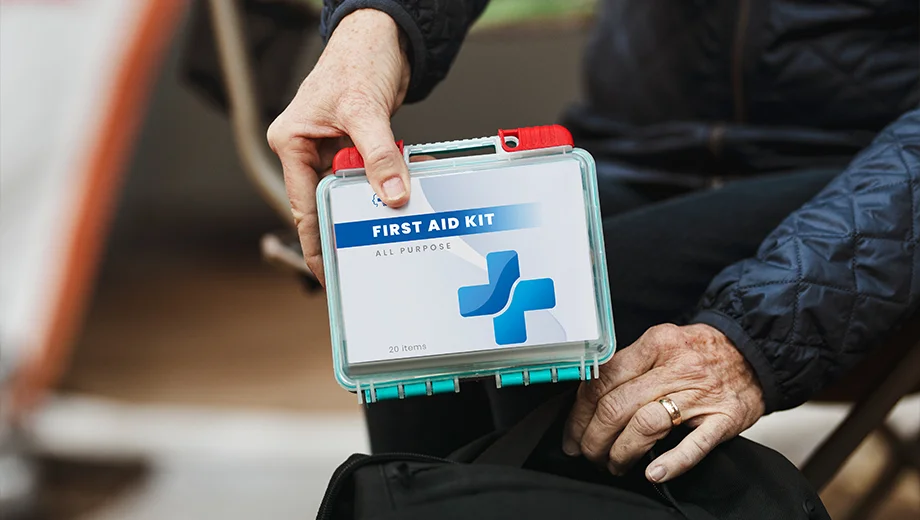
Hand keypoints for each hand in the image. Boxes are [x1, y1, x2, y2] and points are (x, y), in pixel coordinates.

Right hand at [267, 9, 410, 283]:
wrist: (384, 34)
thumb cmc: (356, 58)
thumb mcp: (365, 111)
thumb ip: (378, 155)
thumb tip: (392, 194)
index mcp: (292, 141)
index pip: (303, 202)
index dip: (317, 239)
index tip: (327, 268)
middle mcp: (308, 147)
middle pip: (328, 199)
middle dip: (350, 222)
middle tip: (367, 253)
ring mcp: (333, 147)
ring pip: (353, 189)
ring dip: (373, 201)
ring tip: (390, 225)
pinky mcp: (357, 144)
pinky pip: (371, 174)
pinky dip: (387, 183)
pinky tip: (402, 194)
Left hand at [562, 323, 764, 482]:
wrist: (755, 351)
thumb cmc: (700, 352)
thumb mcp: (662, 345)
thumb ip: (629, 367)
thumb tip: (586, 402)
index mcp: (655, 345)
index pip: (603, 380)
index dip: (579, 413)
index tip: (571, 433)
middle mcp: (676, 366)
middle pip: (617, 406)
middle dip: (594, 438)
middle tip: (588, 454)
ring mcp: (701, 393)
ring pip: (646, 424)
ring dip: (621, 452)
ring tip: (613, 464)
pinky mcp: (725, 417)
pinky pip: (695, 443)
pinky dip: (672, 461)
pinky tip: (653, 473)